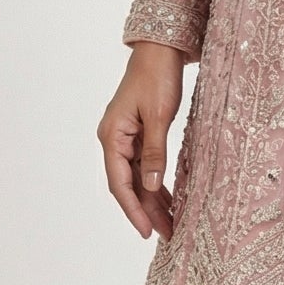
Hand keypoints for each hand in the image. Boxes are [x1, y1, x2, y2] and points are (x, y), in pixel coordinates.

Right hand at [98, 42, 186, 239]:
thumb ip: (154, 152)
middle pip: (128, 185)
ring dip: (153, 200)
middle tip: (166, 234)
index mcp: (112, 136)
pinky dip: (157, 183)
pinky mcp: (139, 134)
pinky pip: (146, 166)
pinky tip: (170, 198)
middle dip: (147, 211)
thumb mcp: (158, 116)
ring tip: (171, 223)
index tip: (147, 231)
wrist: (160, 50)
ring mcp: (126, 137)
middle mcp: (114, 140)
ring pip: (138, 178)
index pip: (119, 183)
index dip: (133, 210)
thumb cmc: (157, 77)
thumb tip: (151, 186)